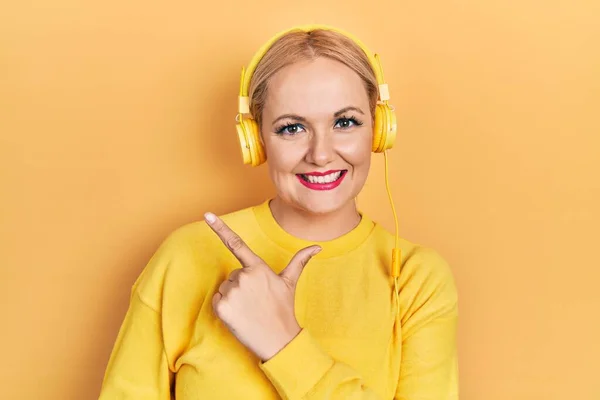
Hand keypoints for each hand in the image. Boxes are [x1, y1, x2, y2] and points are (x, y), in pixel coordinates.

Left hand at [204, 212, 320, 361]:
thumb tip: (318, 247)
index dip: (220, 228)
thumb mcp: (290, 282)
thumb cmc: (283, 309)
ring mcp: (232, 292)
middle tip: (255, 301)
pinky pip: (217, 300)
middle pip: (233, 275)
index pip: (237, 244)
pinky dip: (224, 309)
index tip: (207, 215)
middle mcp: (244, 277)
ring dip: (233, 297)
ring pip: (225, 288)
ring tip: (249, 309)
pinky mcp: (222, 307)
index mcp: (258, 268)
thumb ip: (300, 260)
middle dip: (241, 286)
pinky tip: (239, 316)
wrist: (278, 339)